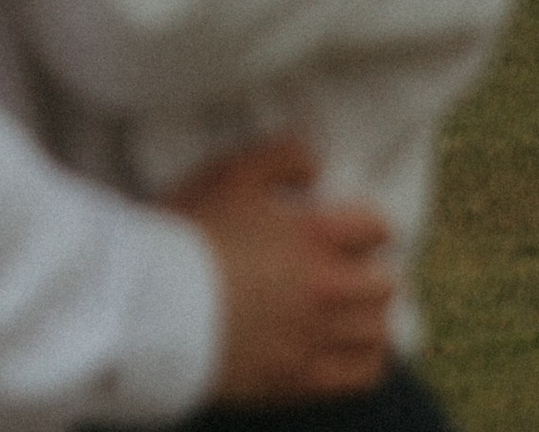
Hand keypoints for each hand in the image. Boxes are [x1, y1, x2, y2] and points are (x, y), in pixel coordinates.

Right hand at [167, 135, 395, 406]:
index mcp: (311, 238)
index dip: (369, 225)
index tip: (355, 228)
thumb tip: (317, 165)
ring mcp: (313, 340)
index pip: (377, 229)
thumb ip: (281, 158)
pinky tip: (348, 345)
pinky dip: (365, 359)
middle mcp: (323, 291)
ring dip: (371, 315)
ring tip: (352, 307)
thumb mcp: (230, 174)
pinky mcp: (298, 379)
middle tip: (353, 267)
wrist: (153, 304)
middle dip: (374, 270)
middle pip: (385, 285)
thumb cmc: (189, 232)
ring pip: (378, 332)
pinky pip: (360, 376)